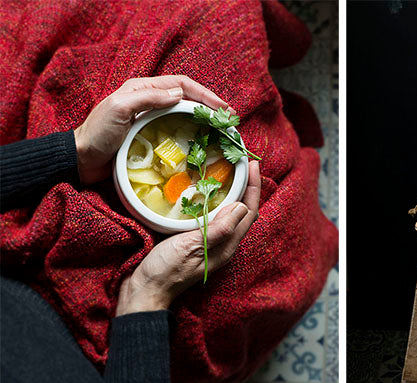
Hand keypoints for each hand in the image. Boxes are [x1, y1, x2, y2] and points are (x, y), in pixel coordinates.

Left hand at [74, 75, 230, 184]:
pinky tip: (204, 140)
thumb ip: (147, 97)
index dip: (205, 94)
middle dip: (210, 105)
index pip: (182, 85)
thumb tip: (179, 94)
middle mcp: (149, 100)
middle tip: (229, 118)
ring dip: (205, 118)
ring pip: (185, 112)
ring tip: (221, 128)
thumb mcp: (119, 109)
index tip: (223, 108)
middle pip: (187, 97)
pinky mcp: (151, 135)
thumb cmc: (98, 133)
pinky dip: (194, 132)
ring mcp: (151, 118)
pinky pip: (178, 129)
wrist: (82, 159)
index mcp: (142, 88)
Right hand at [115, 160, 260, 315]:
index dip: (253, 187)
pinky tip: (207, 192)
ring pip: (230, 214)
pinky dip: (216, 201)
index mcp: (227, 245)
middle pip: (243, 211)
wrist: (145, 290)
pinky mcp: (198, 242)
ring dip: (234, 192)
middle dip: (247, 187)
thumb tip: (241, 206)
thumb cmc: (167, 270)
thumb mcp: (192, 246)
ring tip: (230, 172)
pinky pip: (214, 218)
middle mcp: (224, 244)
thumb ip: (218, 229)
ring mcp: (211, 244)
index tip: (253, 164)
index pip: (249, 212)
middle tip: (244, 163)